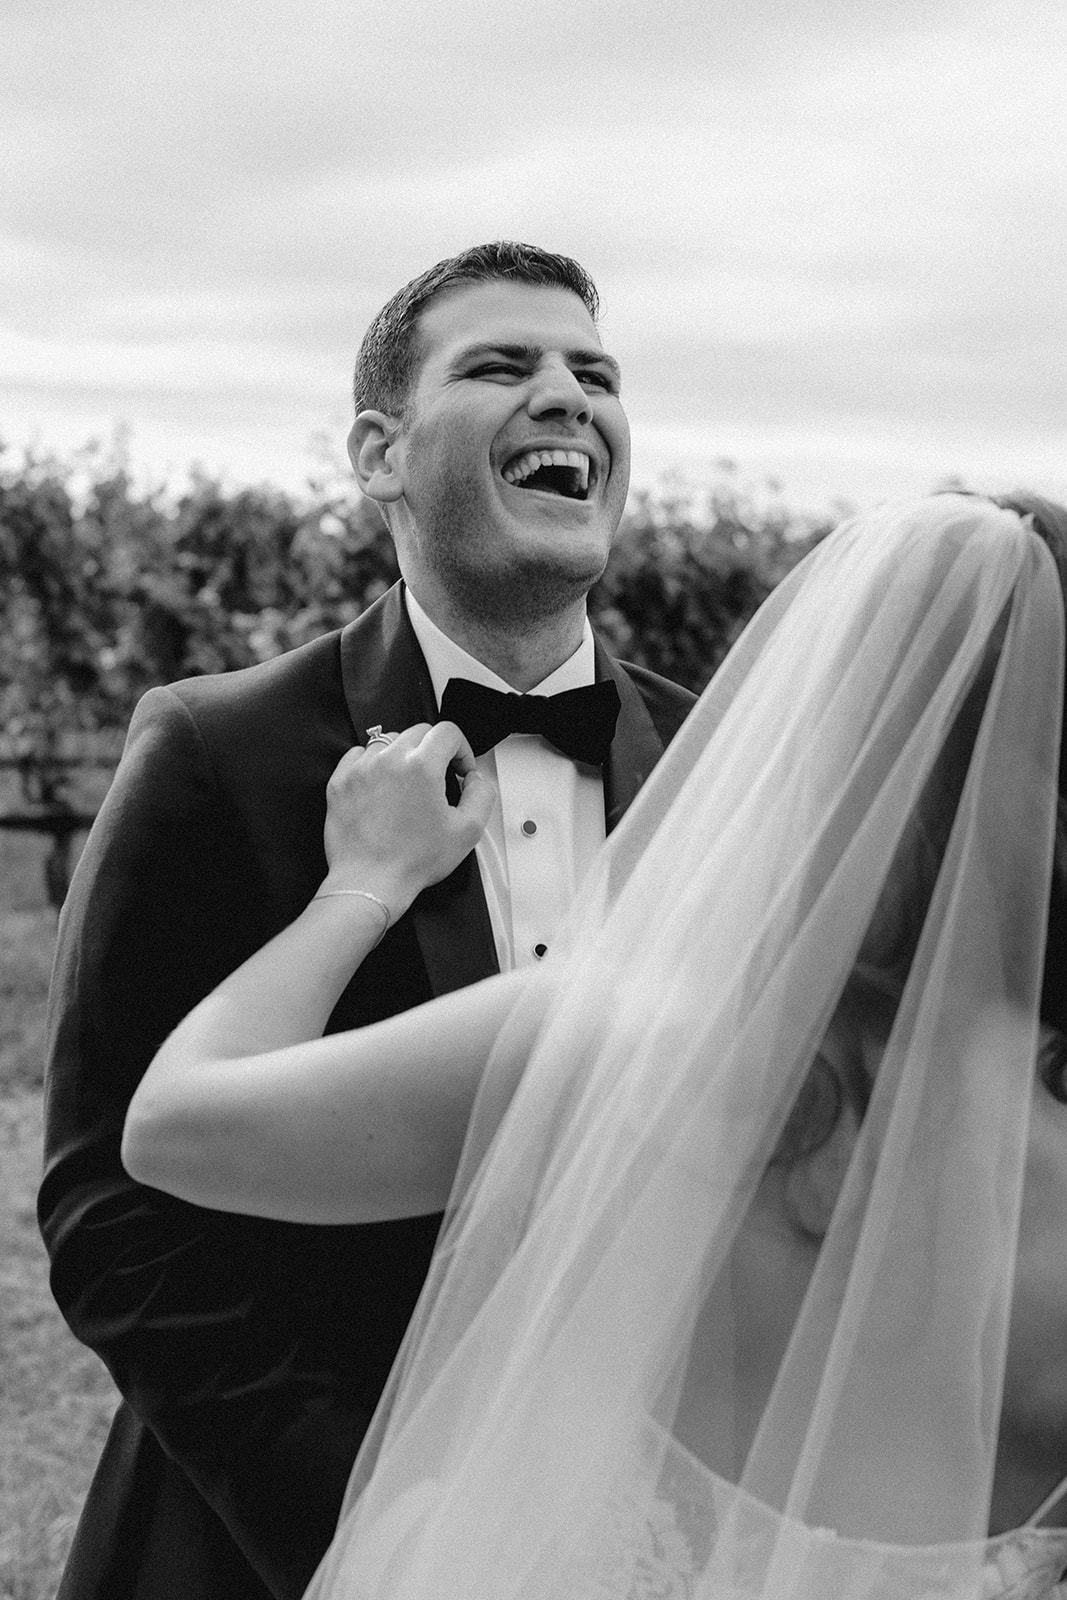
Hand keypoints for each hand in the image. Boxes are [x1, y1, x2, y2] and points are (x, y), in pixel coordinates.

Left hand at [319, 722, 496, 919]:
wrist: (370, 882)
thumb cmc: (412, 861)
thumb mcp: (467, 831)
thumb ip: (481, 794)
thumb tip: (474, 778)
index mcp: (422, 767)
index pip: (448, 732)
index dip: (461, 748)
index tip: (459, 768)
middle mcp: (389, 760)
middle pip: (418, 732)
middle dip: (434, 750)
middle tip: (437, 778)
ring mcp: (361, 769)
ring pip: (388, 741)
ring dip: (403, 755)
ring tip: (407, 784)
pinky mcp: (341, 782)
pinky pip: (358, 755)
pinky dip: (372, 764)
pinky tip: (381, 786)